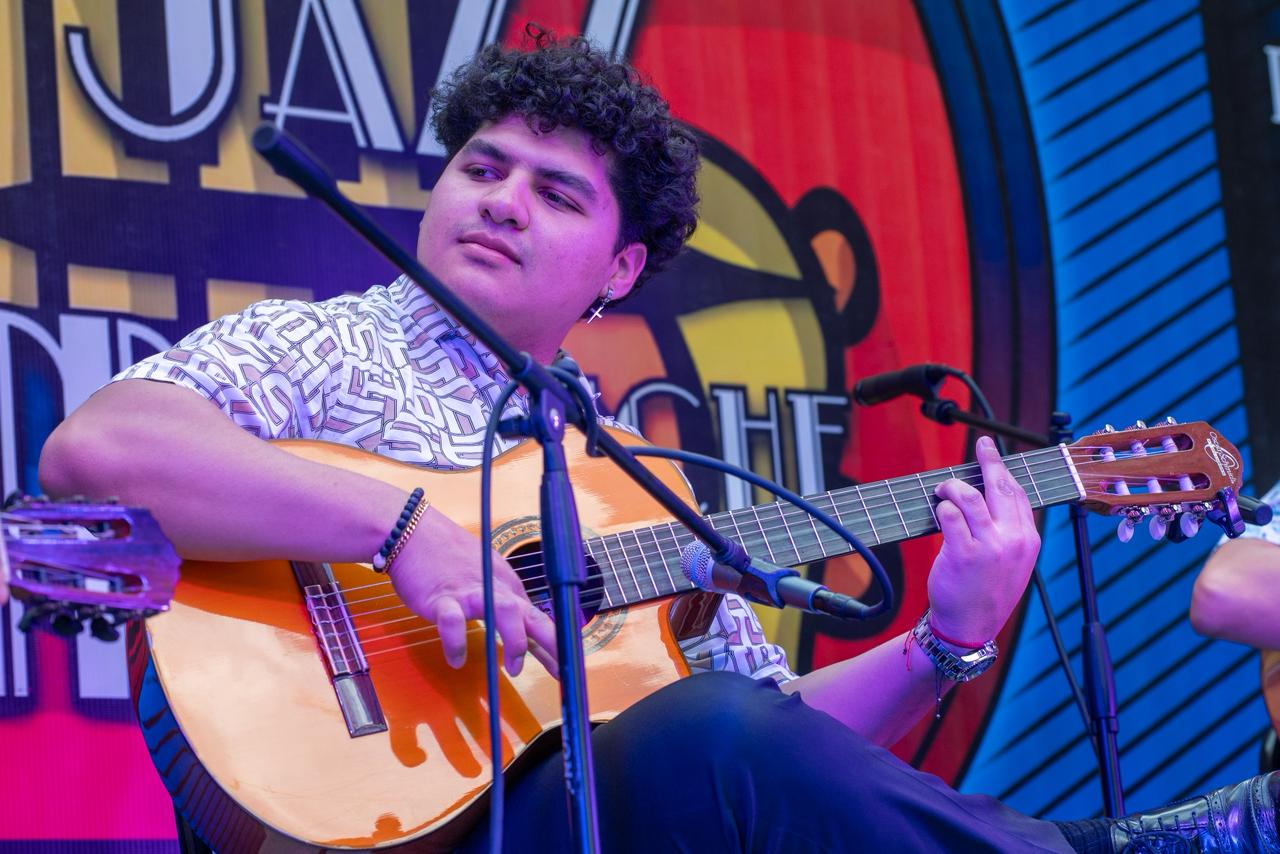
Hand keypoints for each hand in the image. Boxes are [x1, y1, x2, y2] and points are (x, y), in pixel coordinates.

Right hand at [386, 506, 557, 676]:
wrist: (413, 532)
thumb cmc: (447, 557)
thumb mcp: (486, 576)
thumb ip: (504, 603)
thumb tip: (524, 632)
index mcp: (506, 585)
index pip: (537, 616)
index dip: (553, 643)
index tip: (564, 666)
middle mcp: (494, 587)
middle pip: (530, 613)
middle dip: (549, 642)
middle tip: (558, 670)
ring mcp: (469, 592)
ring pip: (503, 611)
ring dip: (514, 640)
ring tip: (514, 668)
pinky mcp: (442, 597)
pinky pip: (453, 621)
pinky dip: (456, 642)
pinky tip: (456, 659)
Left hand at [927, 435, 1039, 644]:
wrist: (969, 626)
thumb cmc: (986, 593)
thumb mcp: (1012, 563)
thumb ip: (1008, 533)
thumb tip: (990, 498)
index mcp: (1028, 540)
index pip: (1018, 495)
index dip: (1004, 470)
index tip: (994, 454)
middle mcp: (1014, 540)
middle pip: (1000, 487)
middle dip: (989, 459)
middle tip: (981, 443)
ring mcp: (989, 546)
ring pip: (970, 496)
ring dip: (952, 487)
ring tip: (943, 490)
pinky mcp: (963, 553)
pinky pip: (949, 516)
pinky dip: (942, 508)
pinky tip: (939, 510)